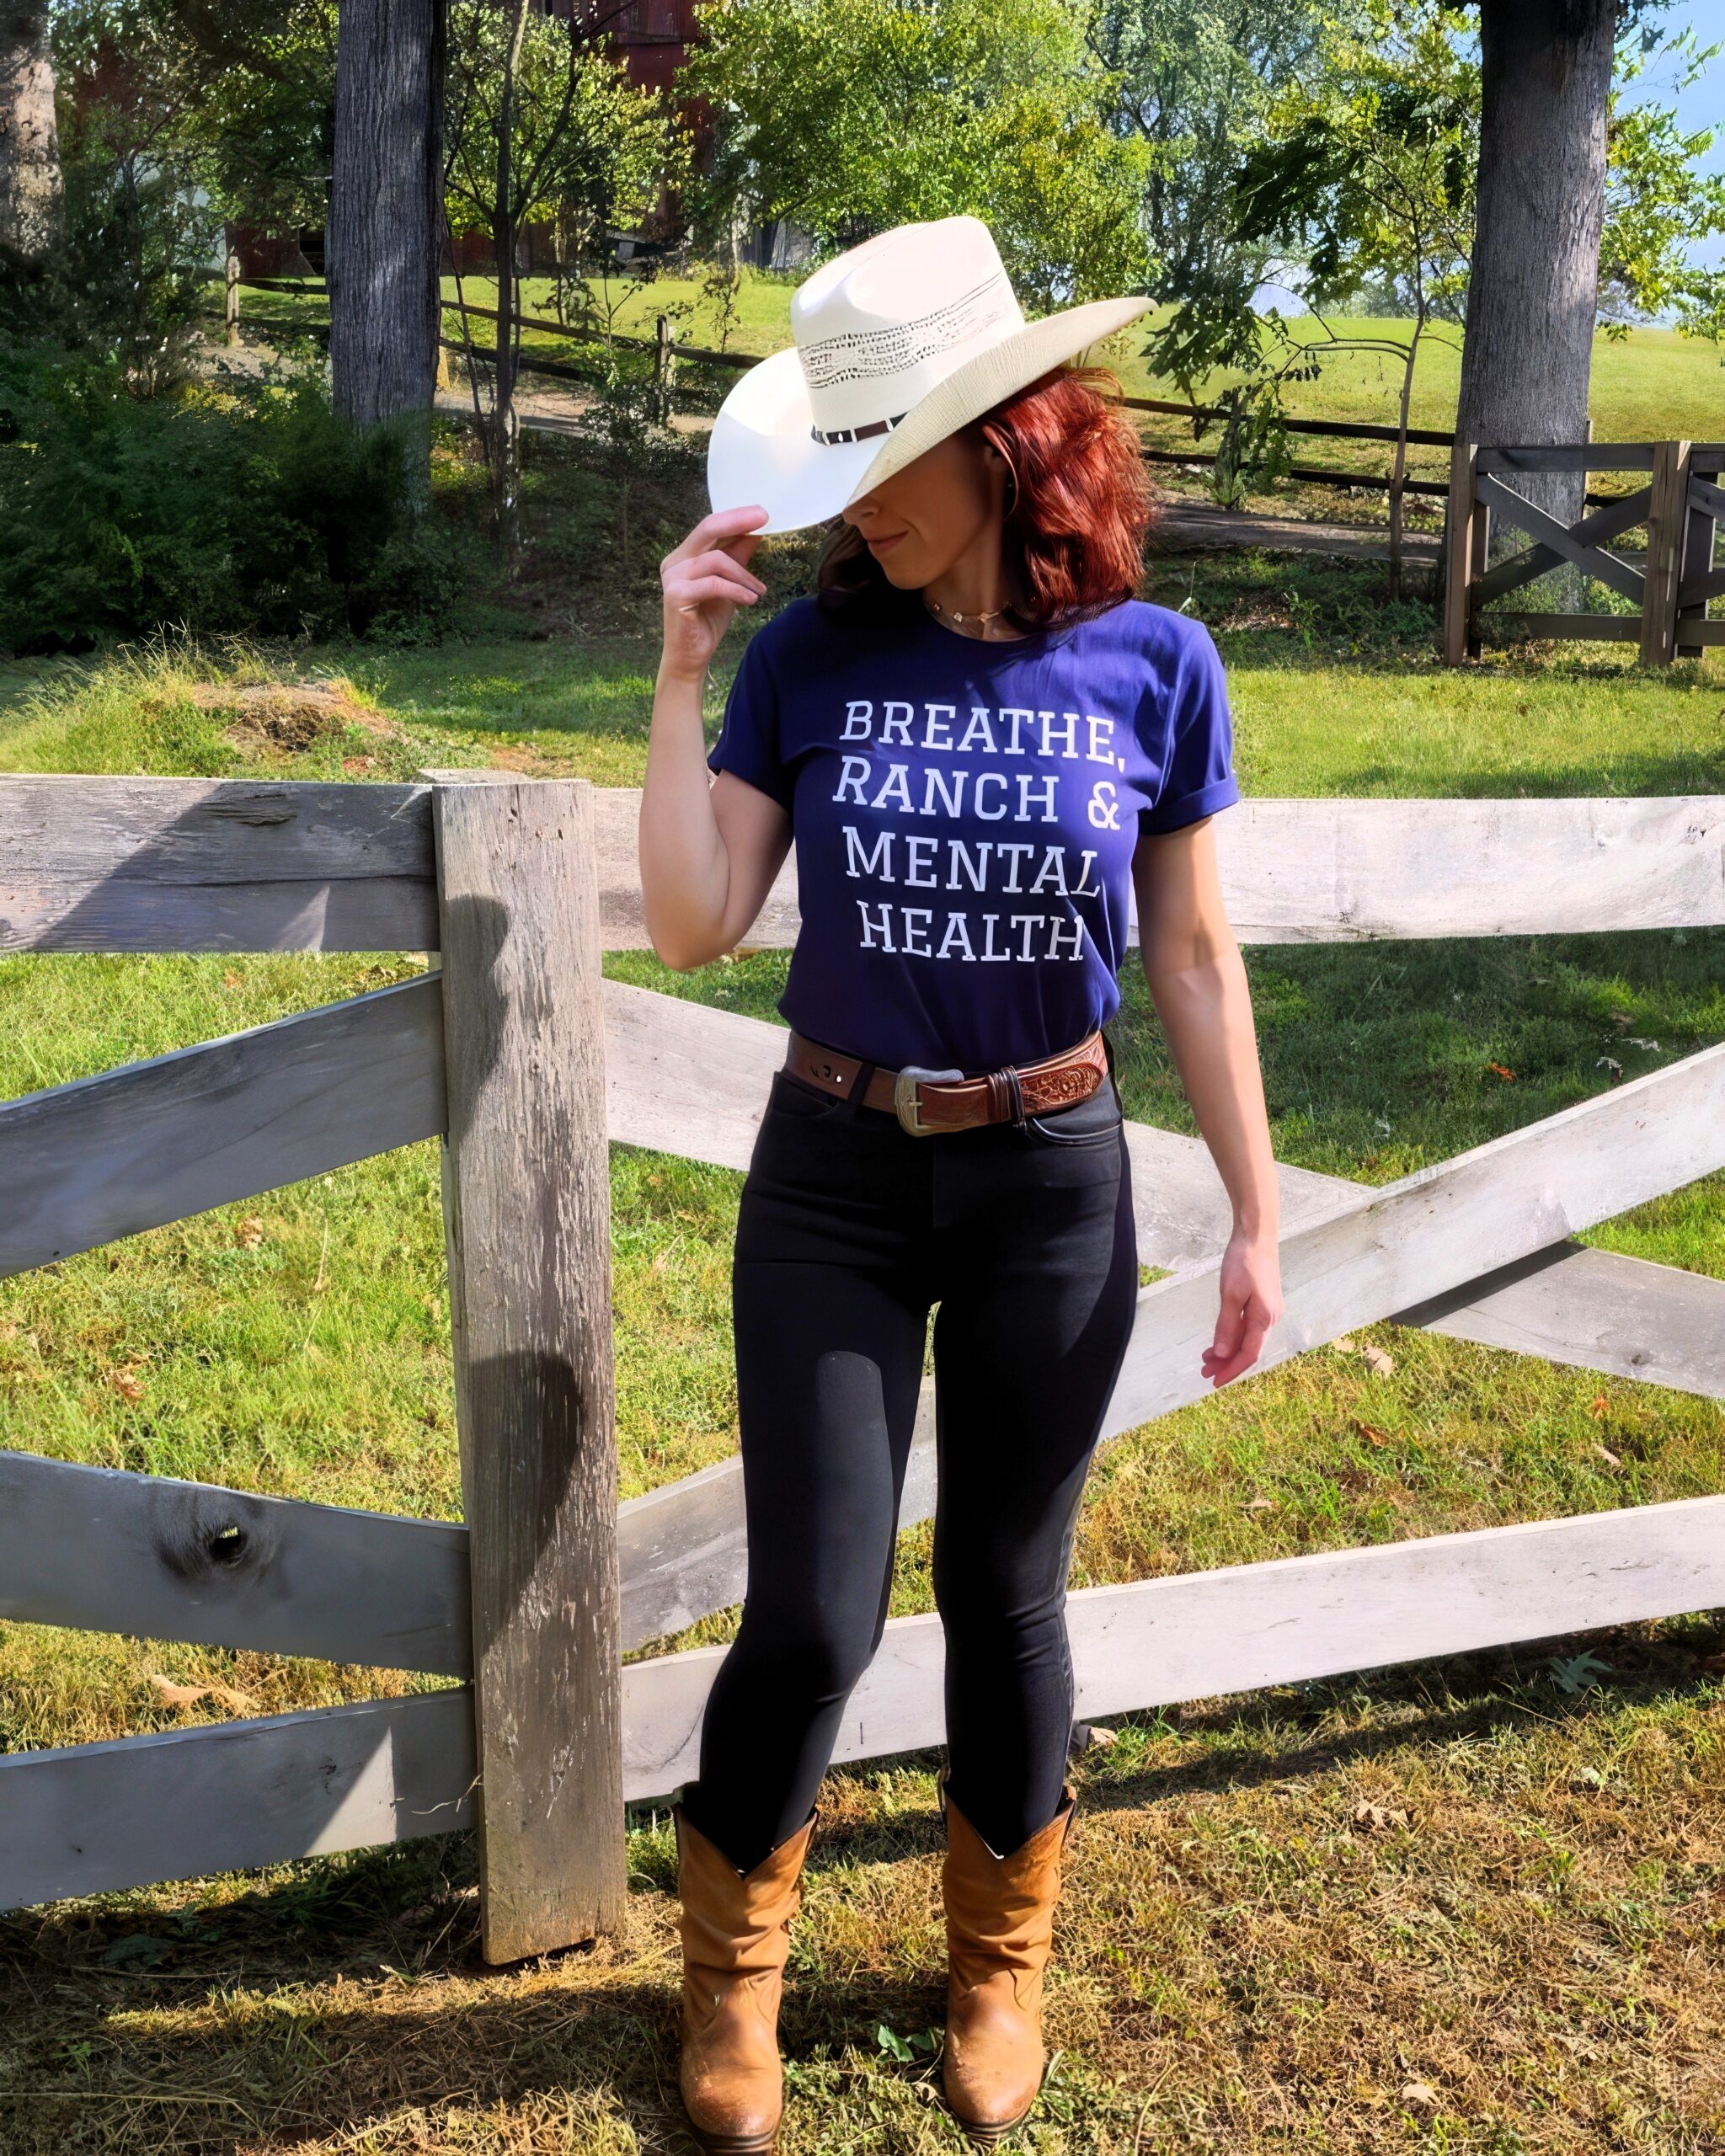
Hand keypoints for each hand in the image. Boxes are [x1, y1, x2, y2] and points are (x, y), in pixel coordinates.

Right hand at [660, 505, 769, 680]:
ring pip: (715, 559)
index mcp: (684, 555)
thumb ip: (737, 558)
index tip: (762, 513)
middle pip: (707, 528)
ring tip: (759, 590)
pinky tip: (750, 600)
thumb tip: (756, 532)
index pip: (710, 526)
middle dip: (738, 521)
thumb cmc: (707, 620)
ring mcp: (672, 577)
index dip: (735, 517)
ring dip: (744, 574)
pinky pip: (714, 583)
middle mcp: (674, 561)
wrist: (691, 657)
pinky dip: (736, 590)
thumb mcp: (729, 584)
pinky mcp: (675, 595)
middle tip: (764, 519)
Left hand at [1200, 1223, 1281, 1387]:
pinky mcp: (1262, 1301)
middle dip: (1227, 1363)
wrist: (1257, 1235)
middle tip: (1204, 1372)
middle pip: (1248, 1349)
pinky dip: (1233, 1335)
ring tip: (1207, 1359)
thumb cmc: (1244, 1262)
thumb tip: (1221, 1353)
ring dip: (1228, 1350)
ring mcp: (1267, 1309)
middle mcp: (1270, 1317)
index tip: (1214, 1382)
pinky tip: (1220, 1339)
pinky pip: (1248, 1326)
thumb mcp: (1230, 1294)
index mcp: (1264, 1318)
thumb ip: (1227, 1326)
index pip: (1248, 1354)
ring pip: (1248, 1338)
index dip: (1231, 1370)